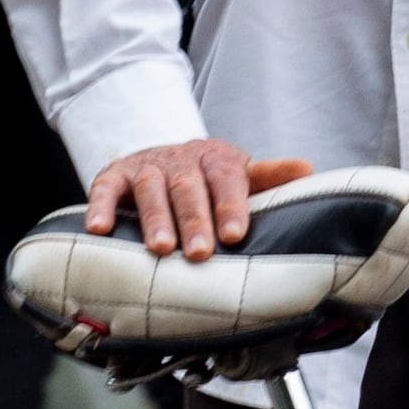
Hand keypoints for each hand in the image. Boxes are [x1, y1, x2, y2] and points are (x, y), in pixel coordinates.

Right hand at [82, 139, 310, 260]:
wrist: (162, 157)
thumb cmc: (208, 178)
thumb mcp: (239, 174)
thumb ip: (270, 176)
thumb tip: (308, 169)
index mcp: (217, 158)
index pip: (227, 178)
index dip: (230, 206)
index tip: (234, 234)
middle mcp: (181, 159)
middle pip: (188, 187)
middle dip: (194, 219)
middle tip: (199, 252)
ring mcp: (146, 166)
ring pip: (150, 188)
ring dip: (154, 218)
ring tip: (160, 249)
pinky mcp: (114, 174)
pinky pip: (105, 188)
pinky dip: (100, 206)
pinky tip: (99, 229)